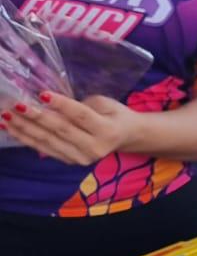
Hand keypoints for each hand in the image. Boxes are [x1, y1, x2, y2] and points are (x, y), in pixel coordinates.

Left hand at [0, 92, 138, 164]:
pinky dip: (26, 138)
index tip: (42, 93)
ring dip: (24, 128)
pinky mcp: (70, 161)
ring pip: (48, 141)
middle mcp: (94, 148)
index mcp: (107, 130)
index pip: (80, 116)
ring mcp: (81, 158)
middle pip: (61, 130)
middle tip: (15, 105)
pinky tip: (11, 128)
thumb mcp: (104, 103)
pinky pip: (44, 149)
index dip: (61, 105)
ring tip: (6, 116)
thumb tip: (49, 104)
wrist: (125, 137)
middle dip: (36, 117)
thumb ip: (80, 105)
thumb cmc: (113, 114)